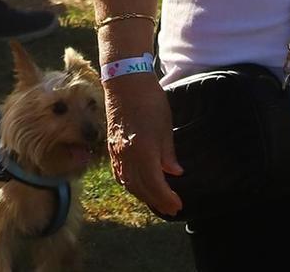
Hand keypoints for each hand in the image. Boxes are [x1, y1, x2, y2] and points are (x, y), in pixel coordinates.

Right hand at [105, 73, 182, 217]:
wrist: (125, 81)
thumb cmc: (149, 100)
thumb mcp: (165, 126)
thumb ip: (168, 153)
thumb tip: (174, 172)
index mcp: (143, 149)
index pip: (154, 184)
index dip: (166, 198)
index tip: (179, 204)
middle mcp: (126, 153)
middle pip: (140, 187)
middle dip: (156, 200)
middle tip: (171, 208)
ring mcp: (115, 149)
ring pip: (127, 181)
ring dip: (142, 194)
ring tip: (156, 200)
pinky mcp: (110, 144)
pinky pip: (118, 171)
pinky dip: (128, 183)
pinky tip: (136, 185)